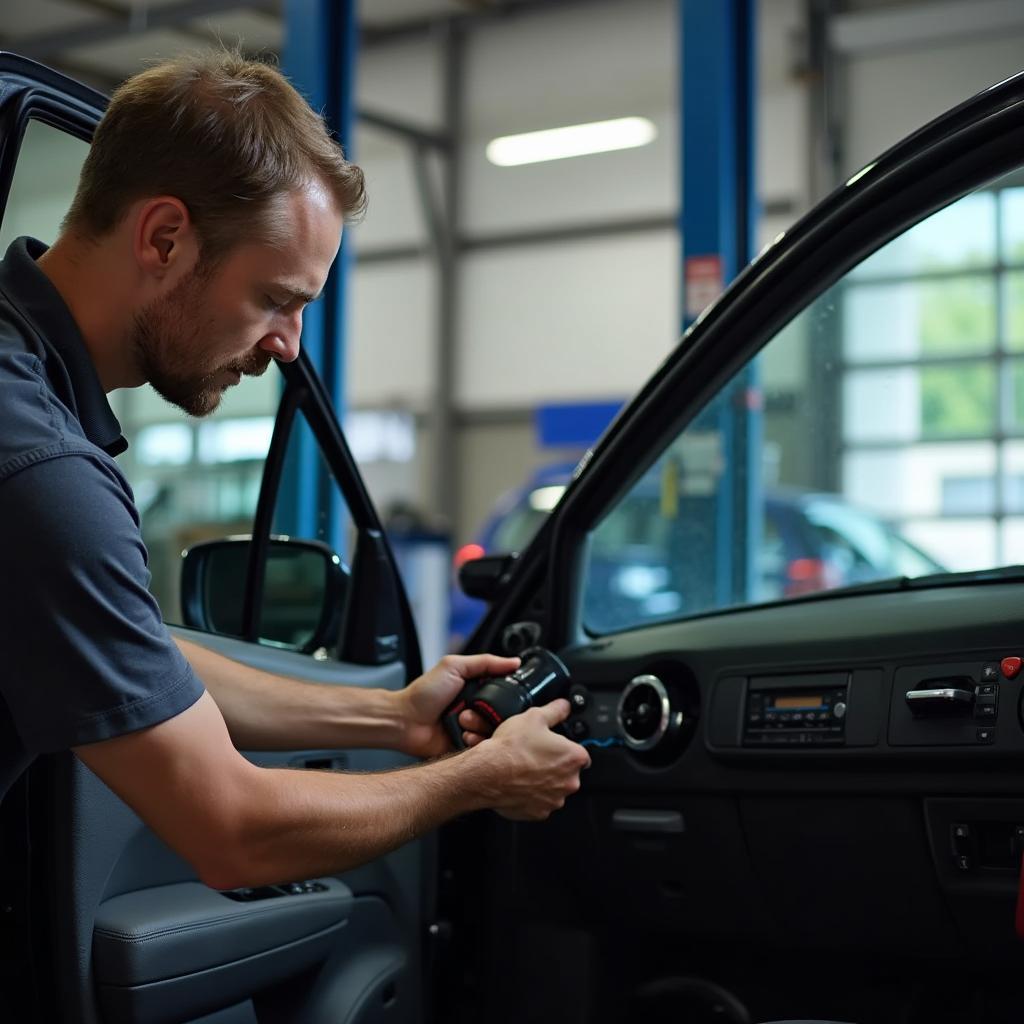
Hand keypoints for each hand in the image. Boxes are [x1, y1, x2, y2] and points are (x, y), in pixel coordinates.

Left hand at [397, 653, 520, 758]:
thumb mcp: (454, 667)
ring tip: (463, 722)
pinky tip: (464, 735)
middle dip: (490, 713)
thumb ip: (485, 662)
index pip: (504, 694)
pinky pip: (483, 749)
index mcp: (476, 691)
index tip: (507, 696)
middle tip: (472, 709)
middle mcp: (476, 710)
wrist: (404, 721)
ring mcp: (472, 729)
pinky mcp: (466, 748)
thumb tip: (514, 661)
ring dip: (480, 727)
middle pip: (502, 715)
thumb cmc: (424, 693)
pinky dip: (476, 742)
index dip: (507, 696)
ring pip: (494, 733)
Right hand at [468, 699, 590, 820]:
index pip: (580, 754)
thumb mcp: (534, 717)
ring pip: (554, 789)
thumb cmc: (511, 748)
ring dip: (544, 781)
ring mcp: (554, 799)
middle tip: (535, 756)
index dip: (565, 749)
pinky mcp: (539, 813)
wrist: (488, 773)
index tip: (553, 747)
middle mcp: (569, 781)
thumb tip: (564, 706)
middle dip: (555, 766)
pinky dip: (532, 796)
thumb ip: (555, 710)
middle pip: (568, 772)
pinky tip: (519, 783)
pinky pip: (540, 803)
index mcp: (574, 757)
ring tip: (525, 769)